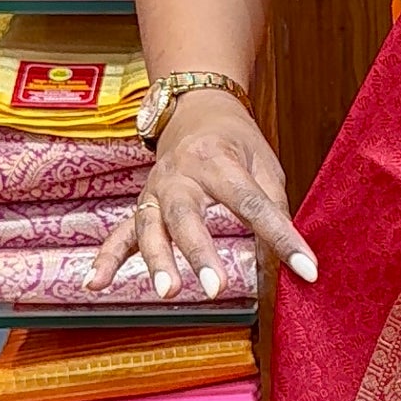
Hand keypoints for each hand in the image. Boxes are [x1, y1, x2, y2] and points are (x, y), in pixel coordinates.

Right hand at [87, 90, 317, 300]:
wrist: (194, 108)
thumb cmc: (237, 141)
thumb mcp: (265, 164)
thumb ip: (274, 207)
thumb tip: (293, 258)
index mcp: (220, 161)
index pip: (254, 204)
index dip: (283, 238)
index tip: (306, 268)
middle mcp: (182, 175)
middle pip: (187, 215)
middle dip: (200, 253)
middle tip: (217, 288)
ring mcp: (156, 191)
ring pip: (151, 226)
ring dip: (157, 260)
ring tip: (169, 292)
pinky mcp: (142, 205)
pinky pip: (120, 233)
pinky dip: (106, 259)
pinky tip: (95, 285)